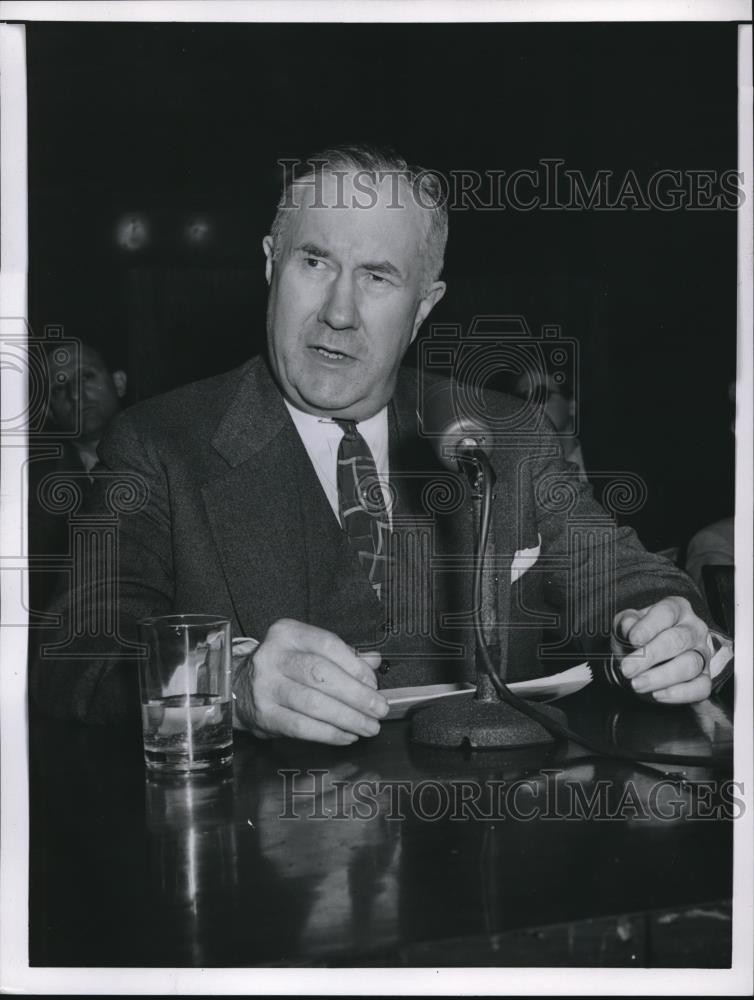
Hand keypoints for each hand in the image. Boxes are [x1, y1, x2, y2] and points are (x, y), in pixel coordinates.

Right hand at [232, 618, 387, 744]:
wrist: (238, 687)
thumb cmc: (283, 667)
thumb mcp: (307, 650)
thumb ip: (341, 654)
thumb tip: (375, 662)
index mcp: (287, 633)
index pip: (327, 644)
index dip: (355, 666)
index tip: (373, 683)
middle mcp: (273, 656)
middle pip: (321, 674)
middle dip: (356, 695)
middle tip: (379, 709)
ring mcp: (266, 687)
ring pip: (314, 703)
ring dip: (348, 718)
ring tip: (369, 726)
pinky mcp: (264, 715)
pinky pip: (302, 727)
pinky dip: (330, 734)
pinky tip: (347, 736)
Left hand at [612, 596, 710, 703]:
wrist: (649, 656)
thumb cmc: (638, 636)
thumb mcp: (627, 623)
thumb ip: (626, 622)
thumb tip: (629, 628)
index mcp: (676, 609)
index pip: (666, 613)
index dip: (648, 627)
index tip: (633, 640)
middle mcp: (693, 628)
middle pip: (678, 640)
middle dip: (650, 656)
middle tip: (628, 668)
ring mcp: (703, 653)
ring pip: (689, 665)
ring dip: (661, 677)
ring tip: (638, 684)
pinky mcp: (705, 676)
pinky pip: (700, 687)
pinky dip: (680, 694)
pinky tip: (659, 694)